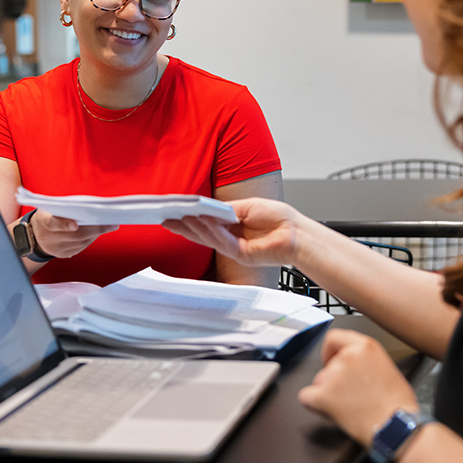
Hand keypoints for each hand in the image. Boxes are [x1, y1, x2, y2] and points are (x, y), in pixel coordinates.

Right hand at [30, 209, 118, 258]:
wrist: (34, 233)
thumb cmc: (49, 213)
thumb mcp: (52, 207)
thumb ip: (67, 207)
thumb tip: (92, 208)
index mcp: (43, 222)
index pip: (53, 224)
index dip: (64, 225)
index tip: (76, 225)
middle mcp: (47, 238)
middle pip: (74, 236)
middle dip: (95, 229)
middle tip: (111, 224)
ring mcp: (55, 249)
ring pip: (80, 243)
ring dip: (95, 234)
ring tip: (108, 226)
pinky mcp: (62, 255)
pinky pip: (80, 247)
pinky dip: (90, 239)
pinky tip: (97, 232)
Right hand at [163, 197, 304, 266]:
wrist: (297, 233)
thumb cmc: (279, 219)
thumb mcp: (247, 207)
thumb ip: (226, 210)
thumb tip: (206, 208)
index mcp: (232, 226)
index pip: (206, 222)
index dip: (190, 217)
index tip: (175, 211)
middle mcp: (231, 238)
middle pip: (202, 233)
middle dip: (184, 226)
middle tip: (166, 220)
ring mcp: (235, 248)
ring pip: (209, 238)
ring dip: (194, 227)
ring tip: (181, 218)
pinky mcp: (241, 255)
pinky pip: (221, 242)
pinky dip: (211, 230)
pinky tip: (201, 221)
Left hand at [298, 329, 419, 445]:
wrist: (395, 427)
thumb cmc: (398, 405)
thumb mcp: (387, 367)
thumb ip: (366, 360)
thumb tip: (356, 367)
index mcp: (365, 347)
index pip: (334, 337)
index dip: (329, 351)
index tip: (331, 360)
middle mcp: (347, 356)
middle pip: (327, 365)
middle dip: (333, 380)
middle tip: (348, 395)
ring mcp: (334, 375)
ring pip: (318, 382)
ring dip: (327, 394)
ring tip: (348, 407)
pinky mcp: (323, 395)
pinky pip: (306, 397)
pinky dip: (315, 405)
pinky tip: (330, 411)